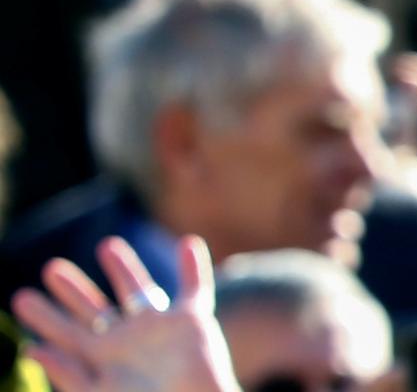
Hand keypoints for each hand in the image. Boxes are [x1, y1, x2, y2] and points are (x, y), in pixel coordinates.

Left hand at [10, 236, 238, 391]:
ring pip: (138, 290)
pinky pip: (194, 288)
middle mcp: (128, 341)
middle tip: (51, 268)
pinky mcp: (192, 322)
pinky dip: (194, 265)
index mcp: (103, 360)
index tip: (22, 298)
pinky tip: (189, 243)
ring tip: (107, 245)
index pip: (67, 333)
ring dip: (124, 268)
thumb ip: (69, 374)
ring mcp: (160, 329)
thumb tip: (32, 350)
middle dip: (73, 290)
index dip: (45, 317)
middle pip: (95, 310)